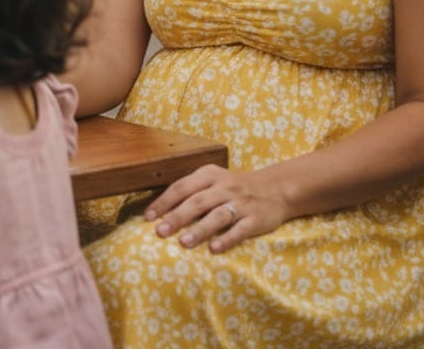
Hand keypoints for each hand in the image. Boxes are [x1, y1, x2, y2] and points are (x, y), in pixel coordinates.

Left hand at [144, 164, 289, 252]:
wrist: (276, 189)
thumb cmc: (234, 187)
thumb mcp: (213, 180)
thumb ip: (190, 191)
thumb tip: (159, 212)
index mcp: (209, 174)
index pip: (181, 187)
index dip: (164, 202)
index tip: (148, 217)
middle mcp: (225, 187)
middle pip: (197, 201)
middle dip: (177, 217)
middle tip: (160, 232)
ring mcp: (241, 203)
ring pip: (218, 215)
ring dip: (200, 229)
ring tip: (184, 243)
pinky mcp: (256, 219)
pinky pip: (240, 229)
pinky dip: (227, 238)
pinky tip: (214, 249)